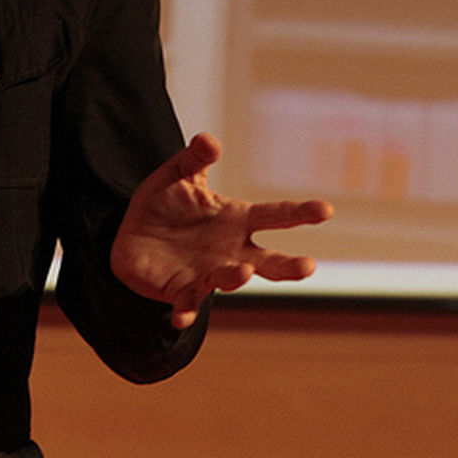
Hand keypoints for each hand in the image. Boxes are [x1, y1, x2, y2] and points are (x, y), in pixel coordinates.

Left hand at [111, 132, 332, 328]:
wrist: (132, 234)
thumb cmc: (166, 202)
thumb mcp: (180, 174)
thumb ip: (196, 158)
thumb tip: (209, 140)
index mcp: (236, 219)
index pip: (274, 215)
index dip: (300, 212)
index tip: (326, 210)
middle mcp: (230, 251)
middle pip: (266, 261)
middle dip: (288, 266)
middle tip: (309, 266)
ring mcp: (207, 273)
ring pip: (228, 280)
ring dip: (236, 277)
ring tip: (244, 272)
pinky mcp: (180, 291)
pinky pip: (186, 304)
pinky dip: (185, 312)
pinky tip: (180, 318)